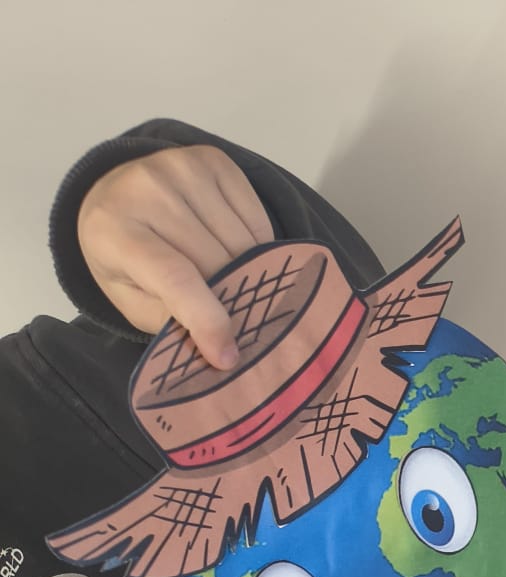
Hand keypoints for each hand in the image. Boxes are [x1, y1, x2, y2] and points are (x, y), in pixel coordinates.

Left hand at [77, 145, 272, 368]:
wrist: (116, 195)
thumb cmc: (126, 259)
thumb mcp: (133, 300)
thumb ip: (171, 323)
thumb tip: (222, 348)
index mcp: (116, 231)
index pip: (175, 278)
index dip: (207, 320)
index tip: (228, 355)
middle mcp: (147, 189)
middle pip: (217, 262)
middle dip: (231, 298)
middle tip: (233, 317)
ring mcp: (182, 167)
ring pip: (242, 242)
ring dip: (248, 272)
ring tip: (233, 280)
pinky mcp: (213, 159)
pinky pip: (256, 219)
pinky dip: (257, 245)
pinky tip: (236, 250)